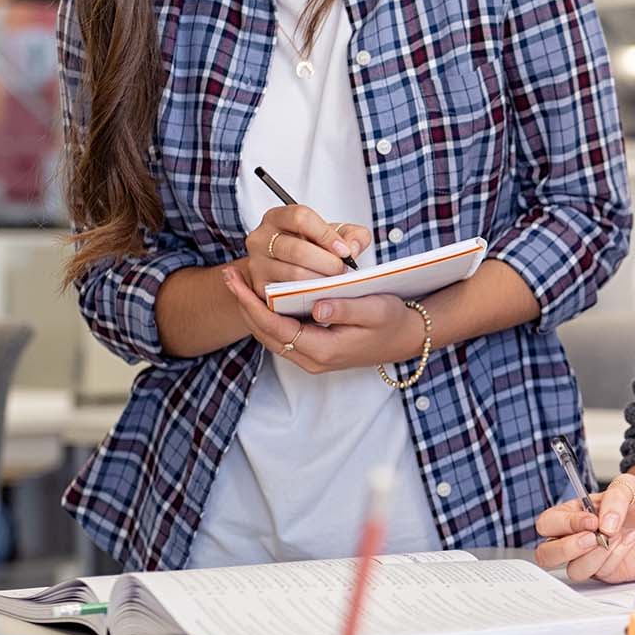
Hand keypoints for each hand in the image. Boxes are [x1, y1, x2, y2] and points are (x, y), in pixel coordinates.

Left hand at [222, 269, 430, 375]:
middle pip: (264, 333)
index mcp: (324, 349)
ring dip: (251, 311)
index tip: (237, 281)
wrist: (405, 338)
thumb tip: (317, 307)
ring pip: (269, 336)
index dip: (252, 304)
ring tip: (238, 283)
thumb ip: (346, 308)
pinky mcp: (313, 351)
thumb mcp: (376, 309)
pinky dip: (265, 316)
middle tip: (228, 275)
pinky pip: (280, 335)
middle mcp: (312, 359)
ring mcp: (311, 358)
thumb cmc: (393, 320)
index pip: (275, 327)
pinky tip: (260, 296)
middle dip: (243, 305)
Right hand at [244, 204, 368, 290]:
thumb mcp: (337, 236)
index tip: (344, 251)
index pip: (300, 217)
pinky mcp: (259, 288)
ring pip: (294, 274)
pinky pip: (287, 293)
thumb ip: (354, 236)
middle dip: (327, 263)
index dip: (326, 235)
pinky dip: (309, 295)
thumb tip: (353, 248)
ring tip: (334, 282)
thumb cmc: (316, 249)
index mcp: (278, 218)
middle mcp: (260, 238)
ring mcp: (257, 264)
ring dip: (320, 281)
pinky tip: (322, 293)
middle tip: (342, 271)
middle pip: (298, 250)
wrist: (297, 271)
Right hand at [534, 472, 634, 581]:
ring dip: (595, 555)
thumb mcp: (630, 486)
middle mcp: (577, 537)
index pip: (548, 523)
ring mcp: (591, 557)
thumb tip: (604, 525)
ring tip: (616, 536)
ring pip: (573, 570)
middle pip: (547, 554)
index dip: (564, 524)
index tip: (591, 520)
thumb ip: (615, 498)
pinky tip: (630, 540)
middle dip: (566, 548)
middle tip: (593, 537)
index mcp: (573, 513)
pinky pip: (601, 573)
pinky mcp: (608, 571)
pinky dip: (615, 556)